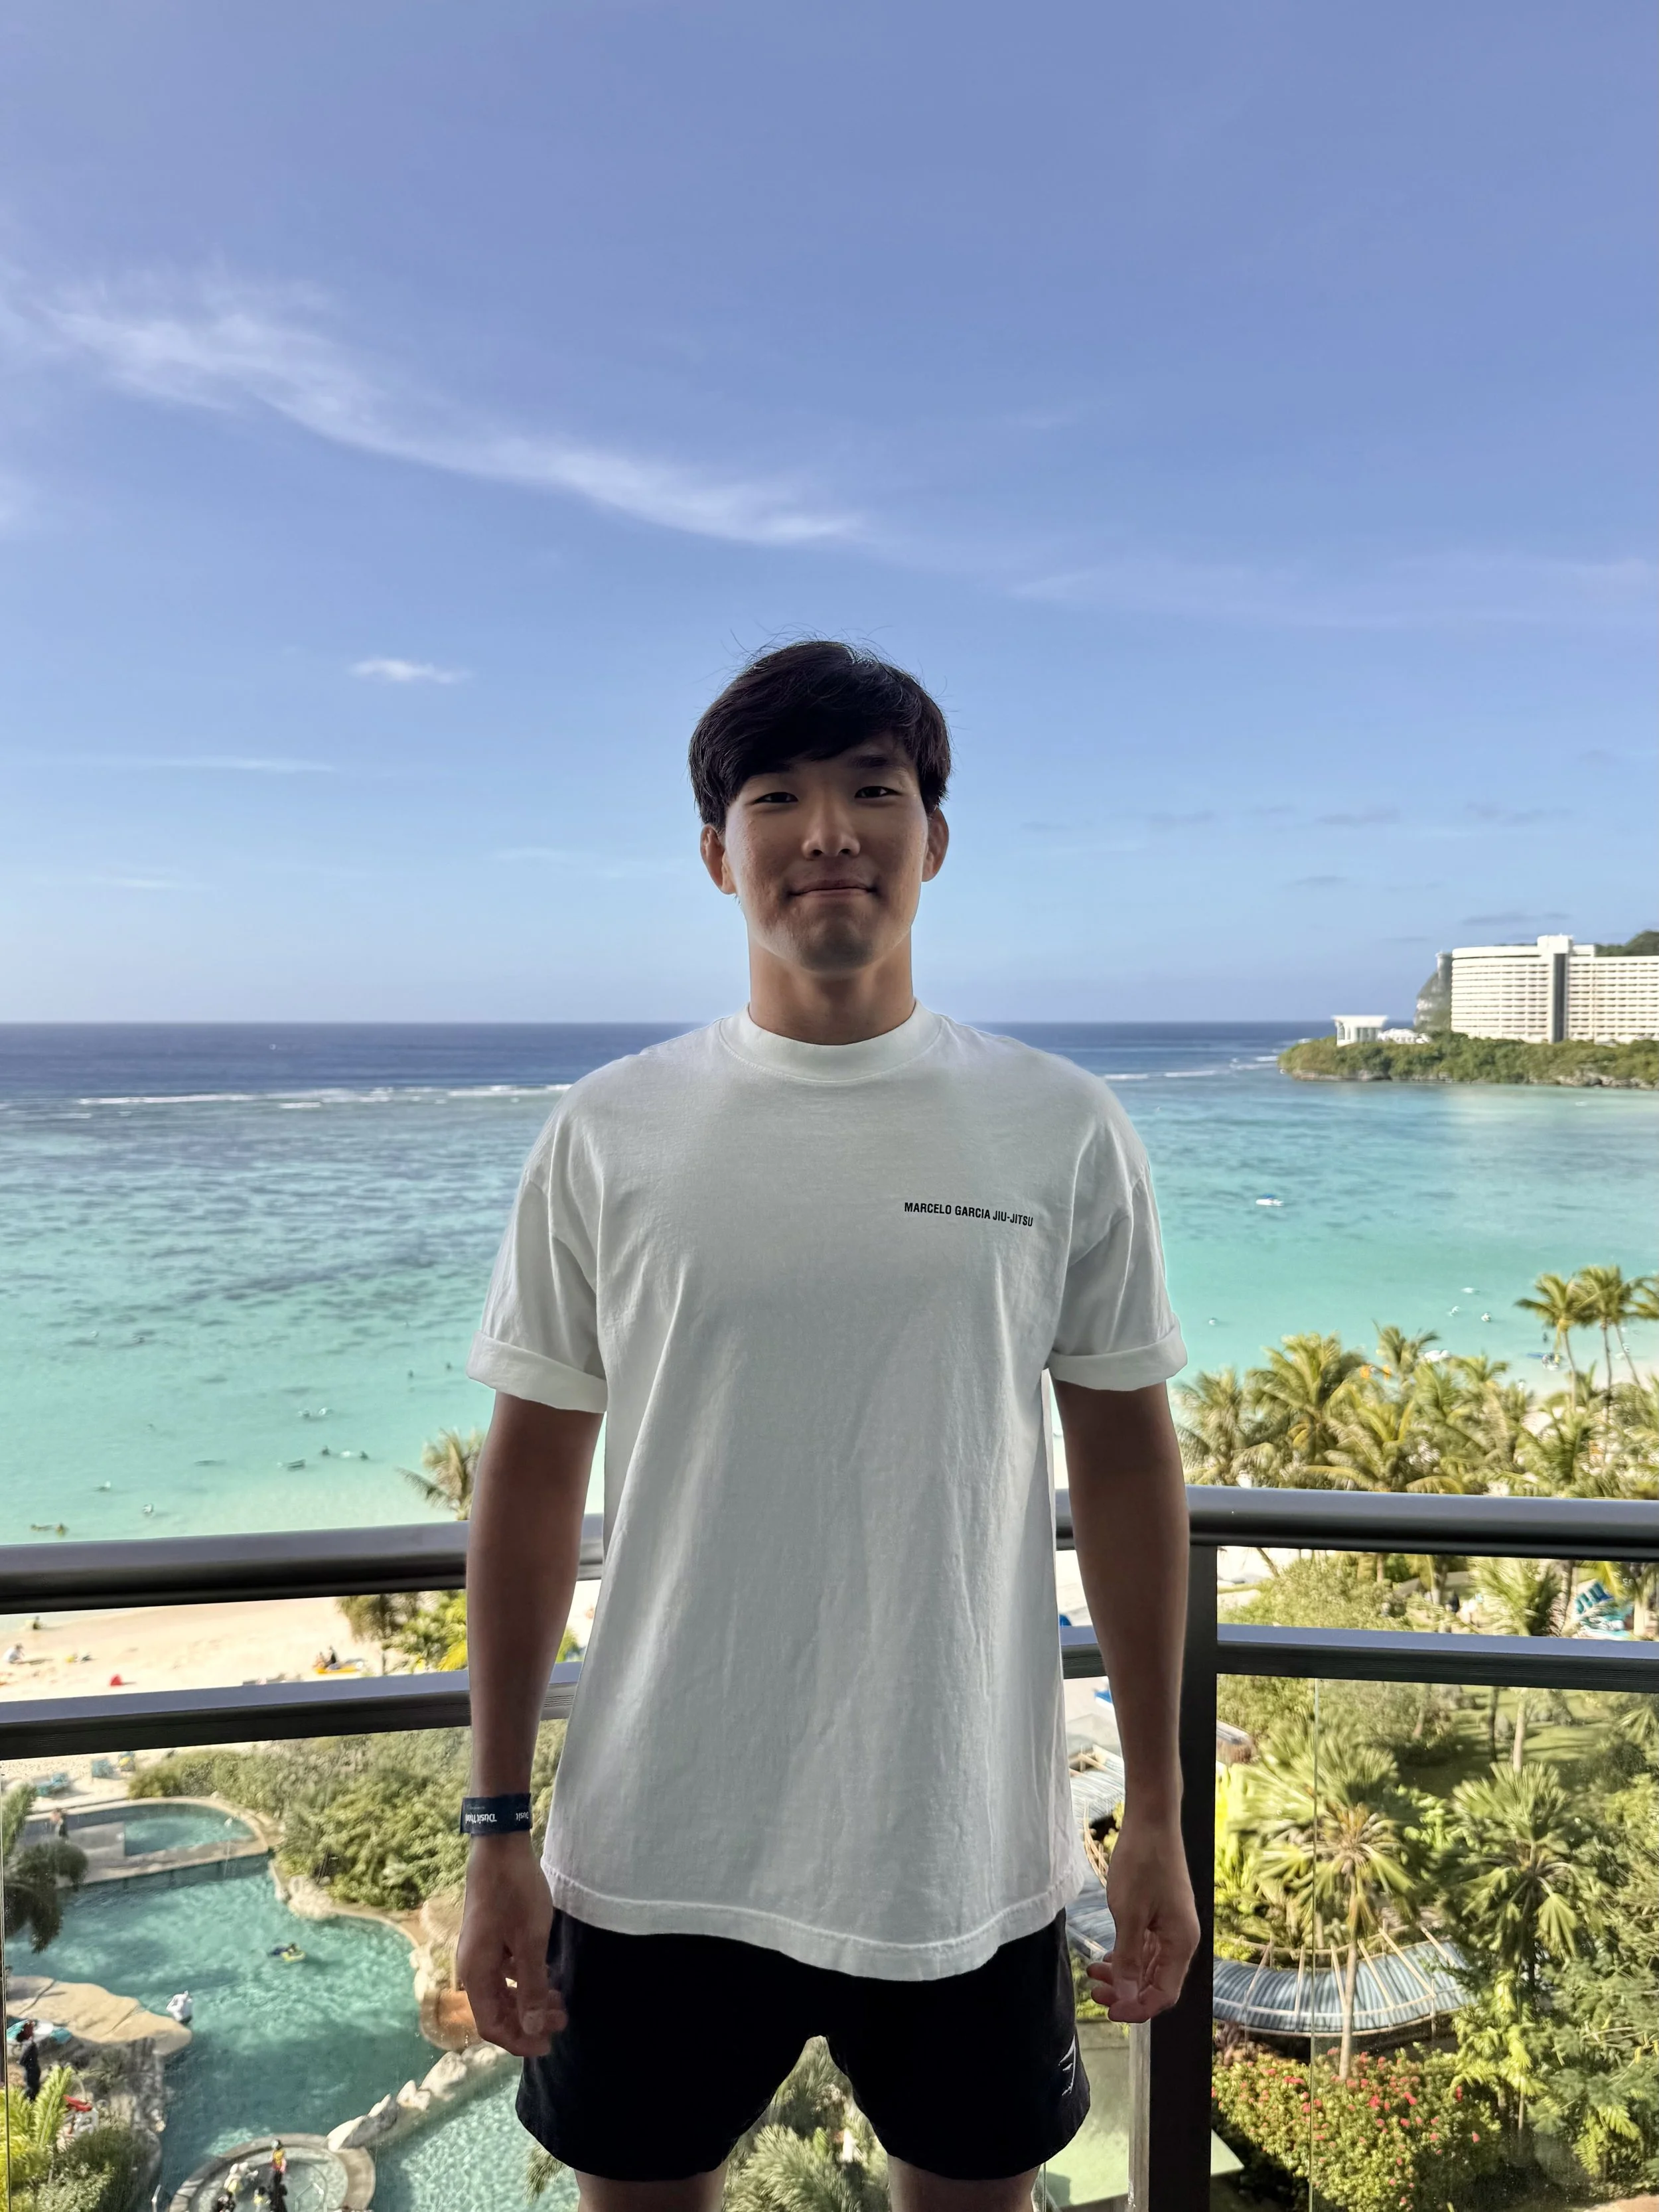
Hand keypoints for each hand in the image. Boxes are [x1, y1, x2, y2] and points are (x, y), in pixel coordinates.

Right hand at [456, 1836, 564, 2055]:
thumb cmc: (515, 1893)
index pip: (491, 2025)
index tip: (547, 2045)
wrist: (500, 1847)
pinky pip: (504, 1971)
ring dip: (528, 2001)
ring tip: (559, 2002)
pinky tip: (546, 1976)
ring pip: (502, 1991)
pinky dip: (524, 1980)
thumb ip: (531, 1987)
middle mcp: (472, 1967)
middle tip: (562, 2021)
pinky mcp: (489, 1937)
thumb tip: (531, 2028)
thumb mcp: (530, 1942)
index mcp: (476, 1973)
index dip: (518, 2040)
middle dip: (528, 2021)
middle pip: (496, 2010)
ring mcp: (480, 1951)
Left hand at [1086, 1808, 1198, 2023]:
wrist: (1151, 1822)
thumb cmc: (1142, 1864)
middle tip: (1095, 1994)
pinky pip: (1147, 1948)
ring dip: (1124, 1975)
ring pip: (1150, 1966)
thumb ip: (1129, 1958)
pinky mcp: (1161, 1915)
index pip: (1164, 1994)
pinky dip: (1127, 1956)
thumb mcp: (1129, 1914)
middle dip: (1127, 1993)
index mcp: (1181, 1943)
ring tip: (1094, 1975)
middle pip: (1157, 1982)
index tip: (1110, 2011)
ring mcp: (1172, 1927)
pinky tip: (1106, 1959)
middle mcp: (1181, 1940)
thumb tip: (1128, 1997)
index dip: (1138, 2008)